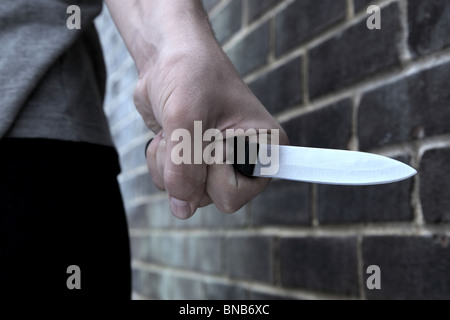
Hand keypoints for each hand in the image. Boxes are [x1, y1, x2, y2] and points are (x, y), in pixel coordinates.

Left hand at [105, 0, 288, 218]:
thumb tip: (182, 210)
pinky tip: (169, 134)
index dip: (211, 170)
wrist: (168, 57)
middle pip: (208, 197)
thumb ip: (185, 168)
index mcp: (263, 149)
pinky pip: (171, 183)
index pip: (234, 195)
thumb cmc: (190, 74)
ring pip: (186, 194)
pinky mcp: (194, 162)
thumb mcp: (187, 118)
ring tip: (177, 128)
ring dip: (169, 162)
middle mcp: (245, 162)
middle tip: (188, 129)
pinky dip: (160, 160)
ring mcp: (218, 165)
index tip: (211, 133)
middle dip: (185, 165)